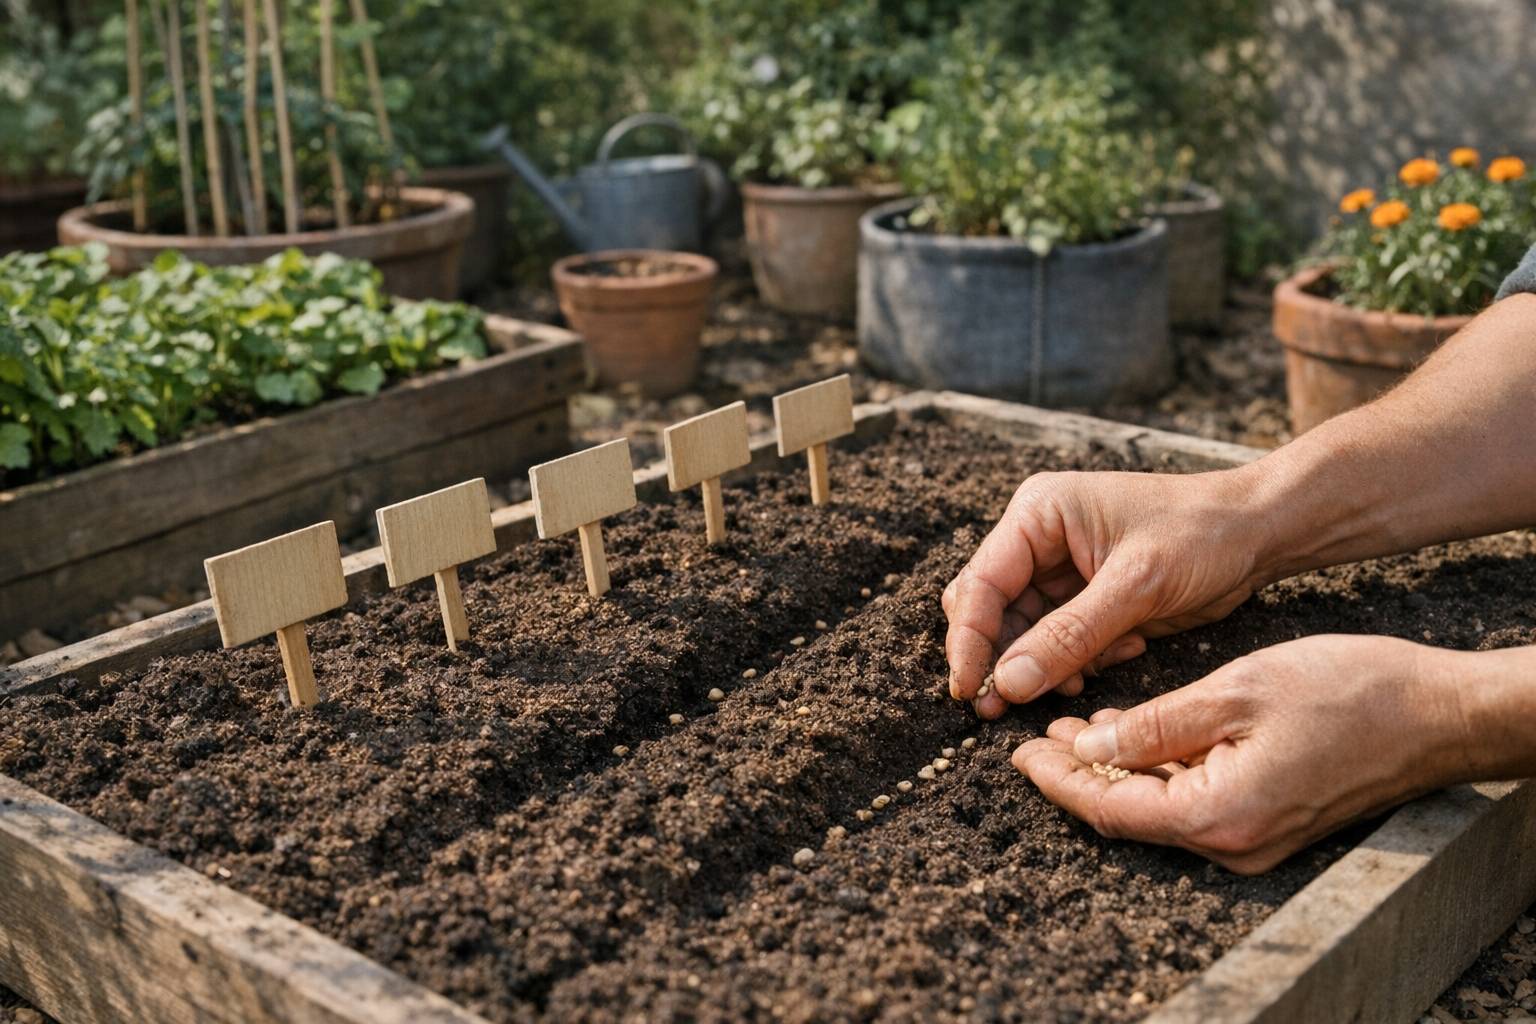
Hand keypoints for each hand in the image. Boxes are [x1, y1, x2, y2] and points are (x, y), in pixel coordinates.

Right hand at [943, 468, 1271, 717]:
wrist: (1260, 533)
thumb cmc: (1202, 535)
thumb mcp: (1135, 586)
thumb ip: (1069, 636)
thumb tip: (1007, 683)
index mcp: (1039, 514)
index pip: (982, 583)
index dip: (969, 640)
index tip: (968, 690)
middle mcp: (1039, 539)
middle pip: (989, 610)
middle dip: (998, 659)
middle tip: (999, 709)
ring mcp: (1060, 571)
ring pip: (1021, 634)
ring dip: (1041, 668)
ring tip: (1074, 688)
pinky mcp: (1086, 600)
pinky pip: (1058, 644)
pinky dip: (1077, 663)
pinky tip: (1122, 653)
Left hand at [1011, 635, 1470, 872]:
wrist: (1437, 714)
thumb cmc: (1347, 692)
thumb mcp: (1235, 692)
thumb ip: (1153, 726)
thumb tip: (1086, 747)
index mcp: (1218, 815)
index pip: (1108, 809)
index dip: (1055, 780)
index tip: (1016, 750)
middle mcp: (1231, 843)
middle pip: (1127, 815)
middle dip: (1077, 774)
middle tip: (1035, 734)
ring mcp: (1252, 838)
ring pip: (1157, 808)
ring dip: (1113, 771)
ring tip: (1070, 726)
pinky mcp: (1267, 822)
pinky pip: (1192, 802)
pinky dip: (1155, 772)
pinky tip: (1129, 735)